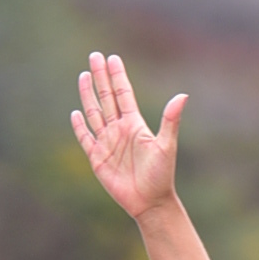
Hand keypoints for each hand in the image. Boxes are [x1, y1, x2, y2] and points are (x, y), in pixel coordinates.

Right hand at [71, 51, 187, 221]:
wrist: (150, 203)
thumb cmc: (161, 176)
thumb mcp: (166, 146)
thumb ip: (170, 120)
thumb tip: (182, 96)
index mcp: (135, 125)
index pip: (123, 94)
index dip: (118, 76)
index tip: (112, 58)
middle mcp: (120, 130)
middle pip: (107, 98)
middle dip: (101, 77)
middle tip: (95, 56)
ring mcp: (108, 143)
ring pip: (95, 113)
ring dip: (88, 95)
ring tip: (84, 75)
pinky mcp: (98, 158)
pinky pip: (86, 138)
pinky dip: (80, 126)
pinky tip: (75, 113)